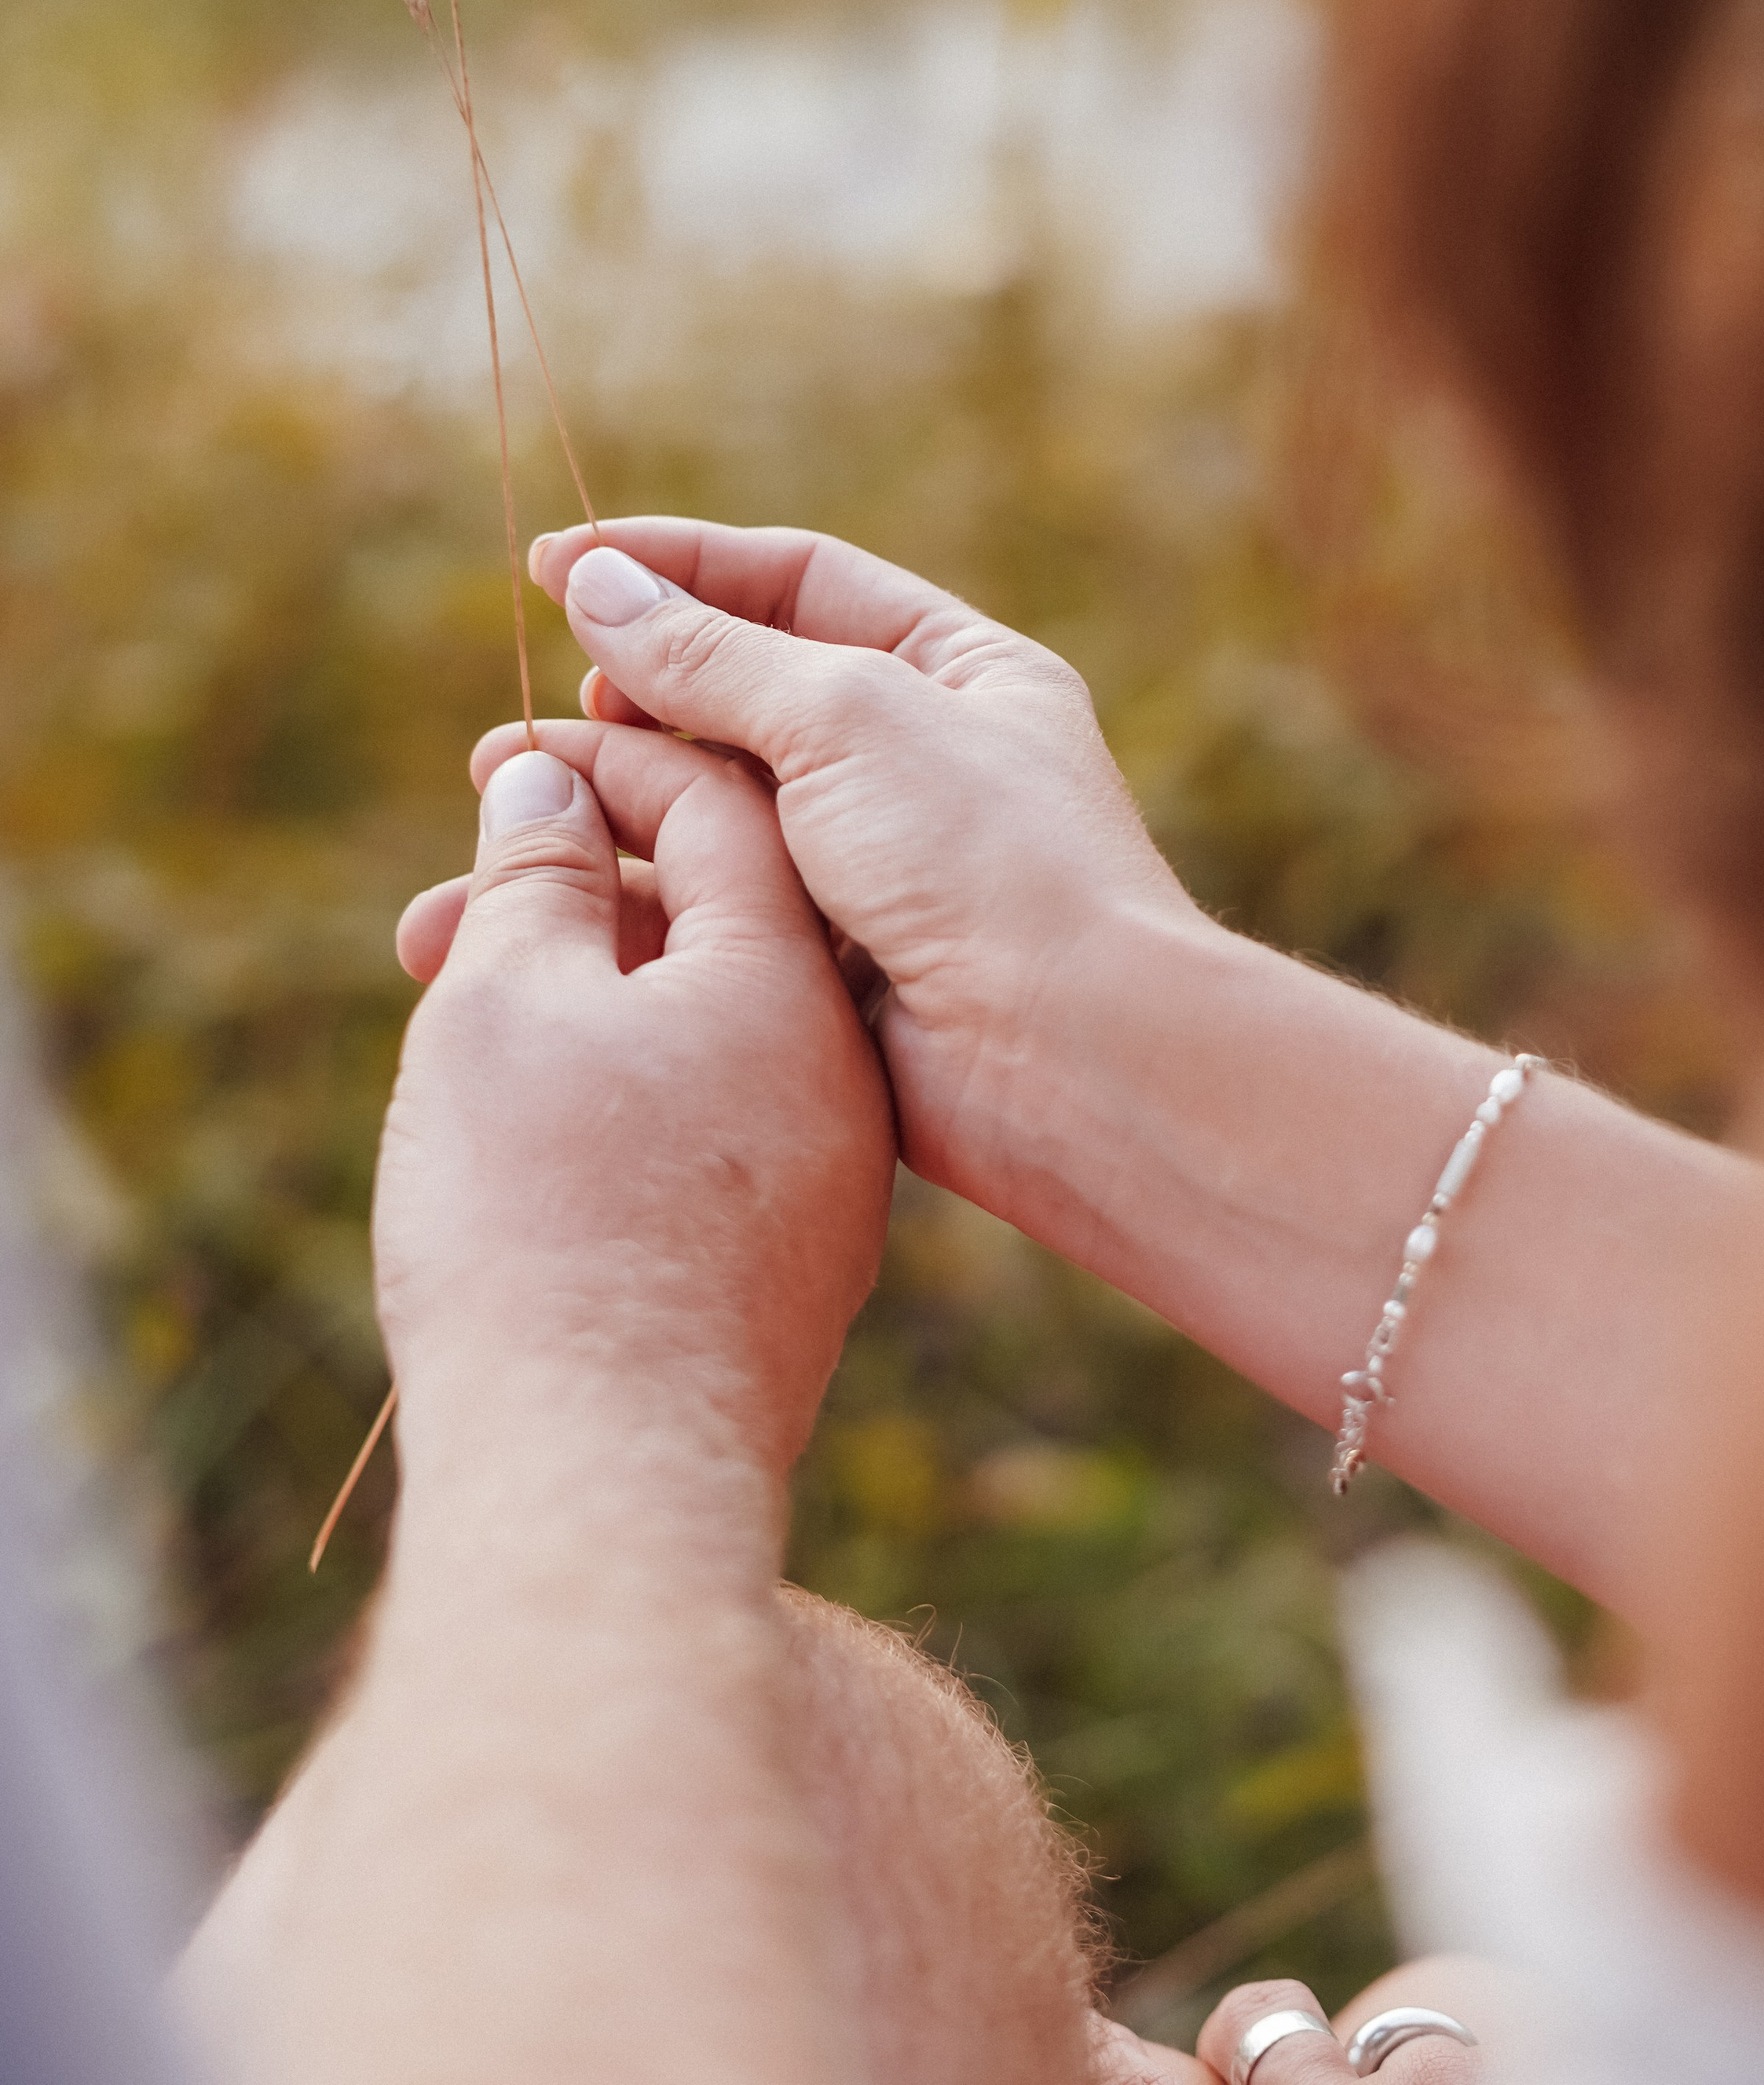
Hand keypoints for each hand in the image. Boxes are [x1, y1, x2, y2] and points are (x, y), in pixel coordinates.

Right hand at [381, 739, 894, 1479]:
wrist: (616, 1484)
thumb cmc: (560, 1218)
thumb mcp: (526, 999)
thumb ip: (539, 869)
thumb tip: (552, 781)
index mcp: (794, 967)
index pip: (720, 802)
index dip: (606, 761)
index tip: (500, 759)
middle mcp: (837, 1057)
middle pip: (714, 913)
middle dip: (577, 881)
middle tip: (449, 890)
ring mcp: (827, 1167)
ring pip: (702, 1024)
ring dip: (582, 991)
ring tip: (446, 994)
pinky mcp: (794, 1257)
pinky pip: (715, 1120)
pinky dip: (625, 1085)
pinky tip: (531, 1104)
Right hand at [496, 519, 1205, 1220]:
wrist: (1069, 1063)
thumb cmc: (988, 865)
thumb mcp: (845, 717)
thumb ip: (710, 654)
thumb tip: (595, 582)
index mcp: (959, 671)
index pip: (795, 581)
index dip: (672, 565)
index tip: (553, 565)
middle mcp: (921, 763)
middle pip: (742, 700)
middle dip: (624, 699)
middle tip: (530, 722)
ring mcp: (877, 874)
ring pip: (716, 815)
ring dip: (611, 801)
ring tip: (507, 803)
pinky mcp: (834, 973)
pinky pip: (717, 916)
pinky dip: (636, 900)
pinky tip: (556, 901)